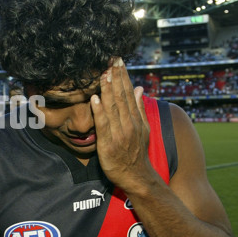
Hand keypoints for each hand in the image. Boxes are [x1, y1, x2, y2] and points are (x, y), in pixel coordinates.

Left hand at [90, 58, 151, 189]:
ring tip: (103, 74)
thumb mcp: (143, 129)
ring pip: (112, 108)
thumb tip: (139, 88)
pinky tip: (94, 98)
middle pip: (121, 97)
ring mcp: (119, 134)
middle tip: (111, 59)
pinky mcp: (108, 144)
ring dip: (108, 90)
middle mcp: (129, 124)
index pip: (128, 93)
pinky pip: (103, 125)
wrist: (136, 177)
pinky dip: (99, 111)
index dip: (123, 76)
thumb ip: (139, 108)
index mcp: (135, 118)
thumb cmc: (137, 153)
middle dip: (116, 77)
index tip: (118, 61)